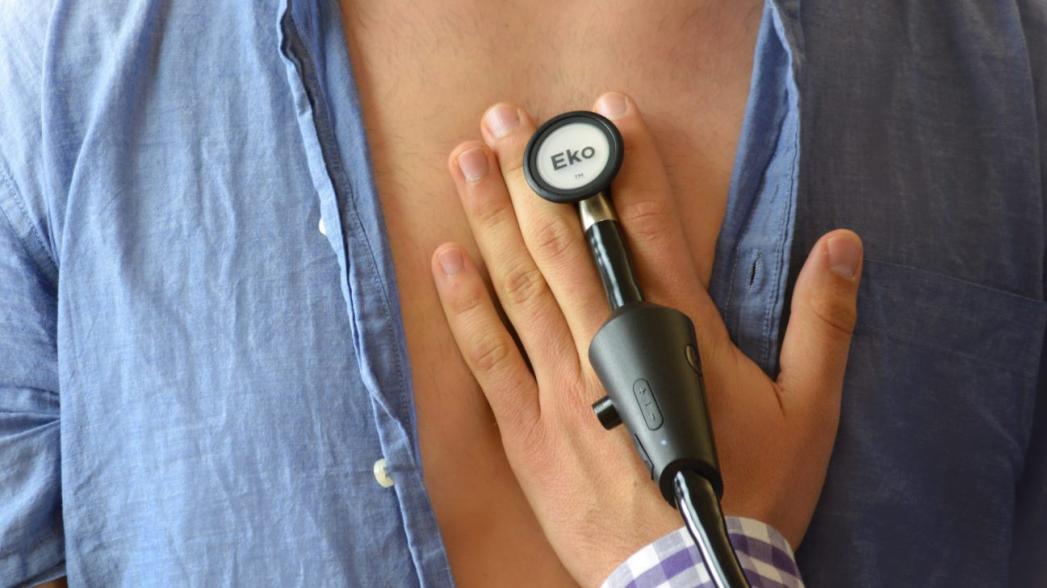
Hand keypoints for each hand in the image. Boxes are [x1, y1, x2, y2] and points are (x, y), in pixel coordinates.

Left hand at [430, 92, 862, 585]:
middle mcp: (610, 345)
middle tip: (505, 120)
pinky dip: (465, 305)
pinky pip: (488, 355)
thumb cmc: (749, 491)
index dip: (628, 165)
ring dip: (492, 217)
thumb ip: (822, 323)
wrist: (687, 575)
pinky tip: (446, 258)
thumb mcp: (808, 409)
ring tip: (467, 162)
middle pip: (568, 244)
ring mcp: (562, 385)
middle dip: (536, 175)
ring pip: (521, 286)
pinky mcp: (527, 427)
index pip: (651, 229)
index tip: (605, 114)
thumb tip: (841, 248)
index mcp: (678, 332)